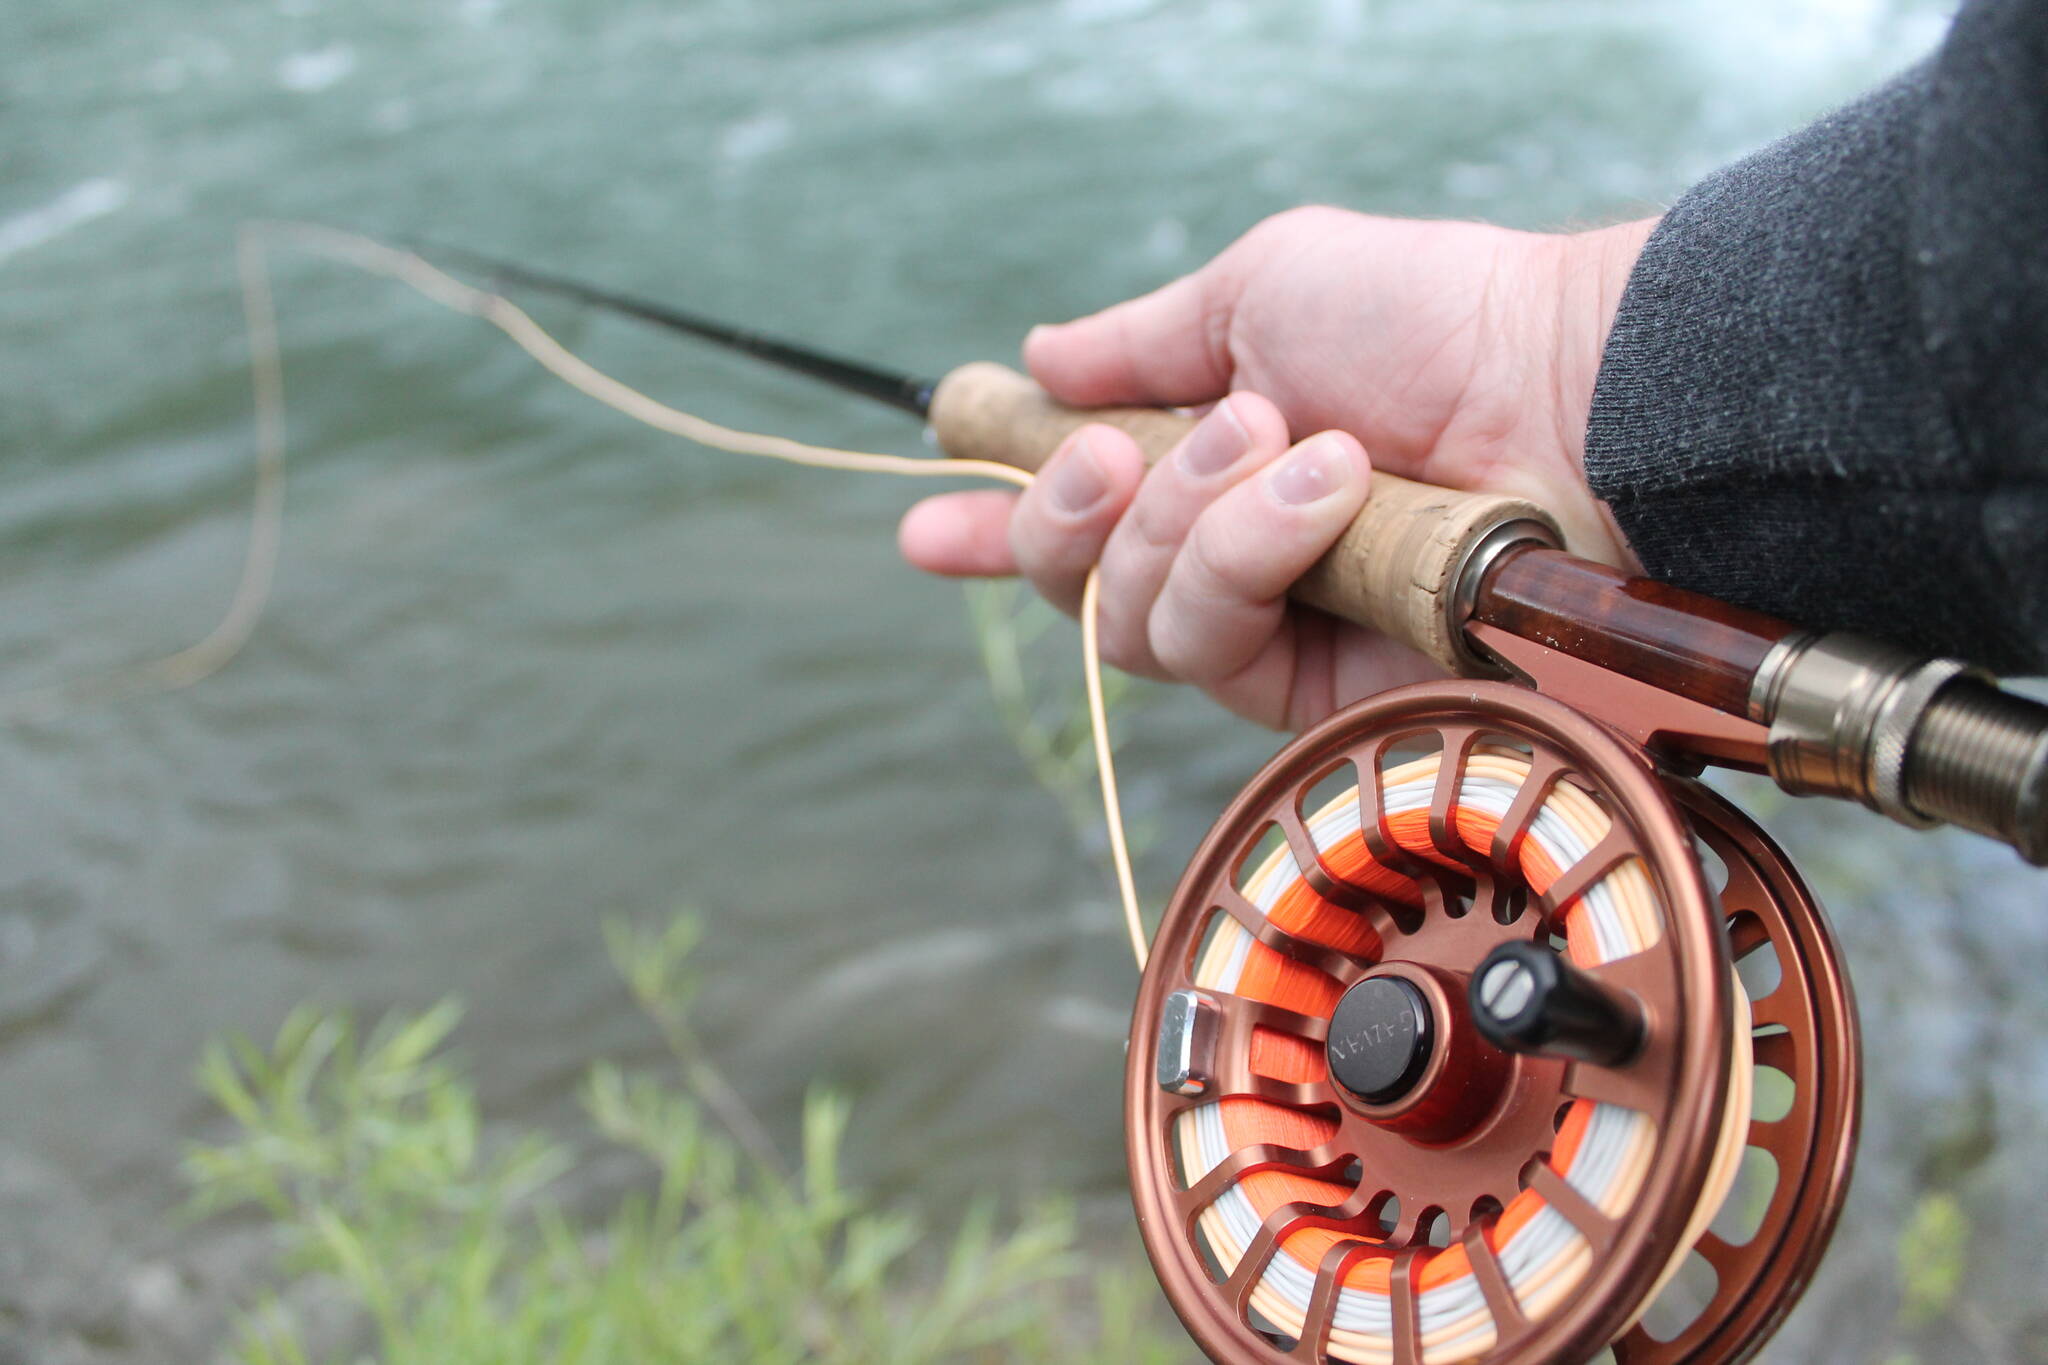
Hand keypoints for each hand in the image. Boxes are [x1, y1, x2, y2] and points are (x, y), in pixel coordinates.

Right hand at [898, 206, 1654, 729]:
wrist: (1562, 390)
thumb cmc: (1428, 319)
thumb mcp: (1261, 288)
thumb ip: (1140, 339)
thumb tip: (1041, 352)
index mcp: (1204, 461)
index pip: (1078, 515)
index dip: (995, 525)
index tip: (928, 525)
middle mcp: (1225, 554)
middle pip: (1076, 586)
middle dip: (1062, 517)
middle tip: (1109, 455)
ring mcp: (1271, 625)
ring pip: (1134, 620)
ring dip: (1191, 519)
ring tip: (1280, 439)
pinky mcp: (1315, 687)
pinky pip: (1212, 644)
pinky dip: (1251, 553)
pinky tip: (1323, 490)